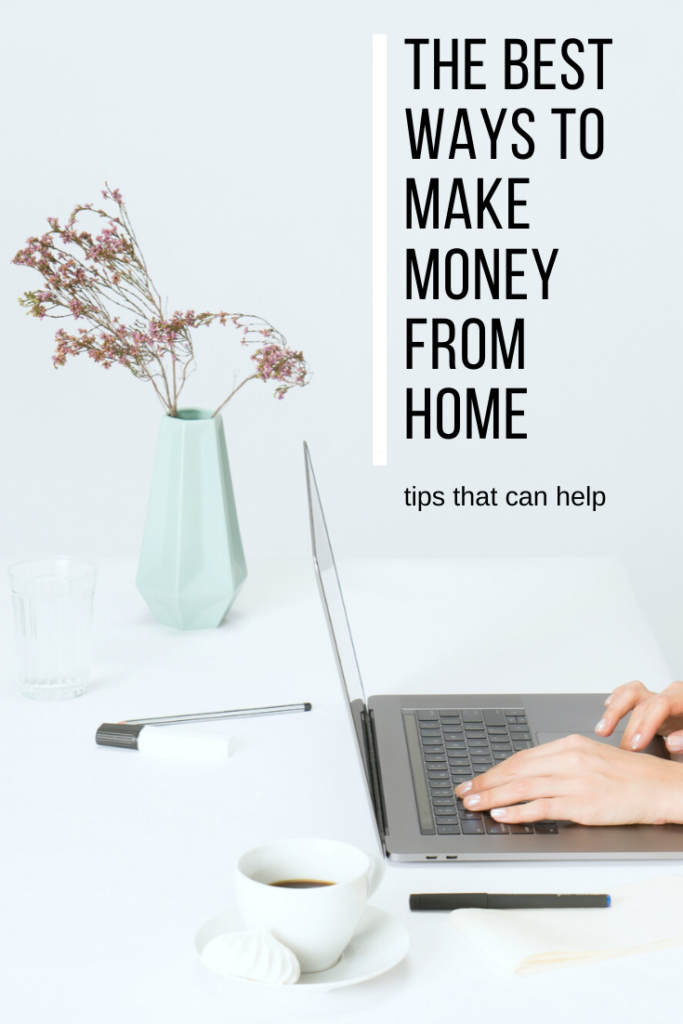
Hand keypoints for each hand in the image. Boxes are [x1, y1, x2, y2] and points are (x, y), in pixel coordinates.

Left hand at [454, 734, 682, 825]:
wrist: (660, 786)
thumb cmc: (629, 775)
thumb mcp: (591, 757)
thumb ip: (560, 763)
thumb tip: (529, 774)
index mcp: (569, 745)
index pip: (521, 758)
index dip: (494, 770)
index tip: (476, 779)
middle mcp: (569, 760)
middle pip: (516, 771)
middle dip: (485, 782)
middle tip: (463, 792)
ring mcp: (575, 782)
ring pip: (523, 789)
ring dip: (492, 797)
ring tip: (473, 804)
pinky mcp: (582, 805)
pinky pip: (542, 808)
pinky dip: (518, 811)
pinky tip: (502, 814)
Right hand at [594, 680, 682, 753]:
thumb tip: (671, 742)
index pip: (661, 705)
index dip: (647, 724)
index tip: (637, 744)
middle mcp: (672, 694)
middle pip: (643, 703)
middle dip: (630, 728)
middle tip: (624, 751)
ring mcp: (660, 696)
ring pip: (631, 693)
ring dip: (615, 711)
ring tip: (603, 729)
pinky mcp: (652, 702)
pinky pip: (630, 693)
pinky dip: (617, 699)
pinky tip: (607, 707)